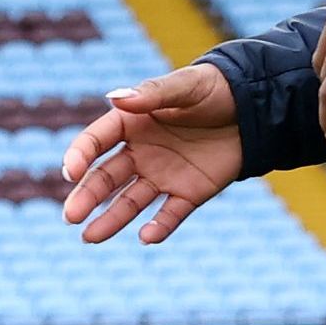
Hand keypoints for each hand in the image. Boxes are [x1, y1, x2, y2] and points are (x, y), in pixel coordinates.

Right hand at [58, 62, 248, 246]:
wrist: (255, 107)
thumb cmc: (215, 89)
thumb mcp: (186, 86)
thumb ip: (152, 95)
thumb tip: (114, 98)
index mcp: (131, 123)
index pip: (95, 141)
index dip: (80, 155)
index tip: (73, 172)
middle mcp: (139, 153)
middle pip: (106, 178)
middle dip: (86, 197)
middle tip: (70, 216)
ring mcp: (162, 175)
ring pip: (129, 201)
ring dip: (110, 220)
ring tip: (90, 238)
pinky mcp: (188, 193)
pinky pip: (169, 214)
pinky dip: (158, 227)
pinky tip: (146, 237)